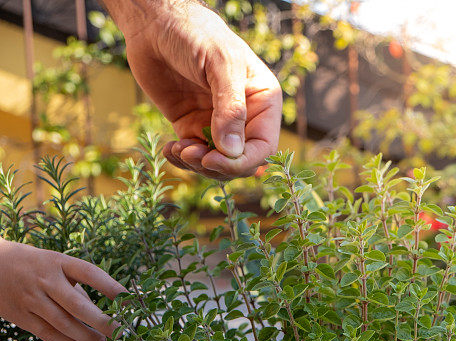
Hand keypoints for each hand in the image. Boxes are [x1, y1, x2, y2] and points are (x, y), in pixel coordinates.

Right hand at [0, 239, 125, 340]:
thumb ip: (76, 285)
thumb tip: (100, 312)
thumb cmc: (35, 265)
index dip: (111, 287)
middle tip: (119, 331)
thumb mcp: (56, 263)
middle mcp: (45, 280)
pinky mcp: (20, 315)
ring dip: (86, 336)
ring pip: (63, 323)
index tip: (129, 299)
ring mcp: (31, 298)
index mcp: (58, 261)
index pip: (90, 273)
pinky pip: (47, 333)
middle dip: (101, 321)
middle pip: (77, 304)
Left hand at [107, 0, 281, 178]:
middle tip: (193, 156)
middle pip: (242, 160)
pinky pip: (194, 155)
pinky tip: (170, 148)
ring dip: (198, 165)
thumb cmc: (197, 36)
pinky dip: (182, 159)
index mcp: (263, 101)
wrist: (156, 25)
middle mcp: (245, 116)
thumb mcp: (221, 66)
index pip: (264, 145)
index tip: (215, 160)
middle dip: (219, 165)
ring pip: (218, 162)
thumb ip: (230, 109)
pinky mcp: (192, 126)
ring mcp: (217, 123)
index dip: (243, 160)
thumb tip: (232, 151)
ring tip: (179, 150)